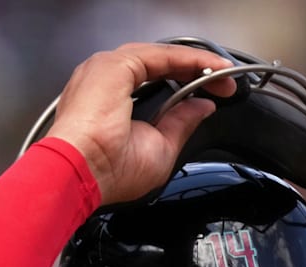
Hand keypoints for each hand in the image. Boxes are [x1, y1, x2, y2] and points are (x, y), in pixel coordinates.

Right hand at [45, 42, 236, 204]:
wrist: (80, 173)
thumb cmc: (106, 171)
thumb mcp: (159, 148)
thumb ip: (180, 123)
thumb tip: (202, 107)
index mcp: (109, 99)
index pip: (154, 81)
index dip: (187, 84)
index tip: (216, 93)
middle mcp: (105, 79)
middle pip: (159, 65)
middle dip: (196, 72)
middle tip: (225, 84)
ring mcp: (108, 68)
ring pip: (162, 56)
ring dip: (196, 63)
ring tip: (222, 75)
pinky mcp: (116, 64)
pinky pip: (161, 56)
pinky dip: (189, 60)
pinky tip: (209, 68)